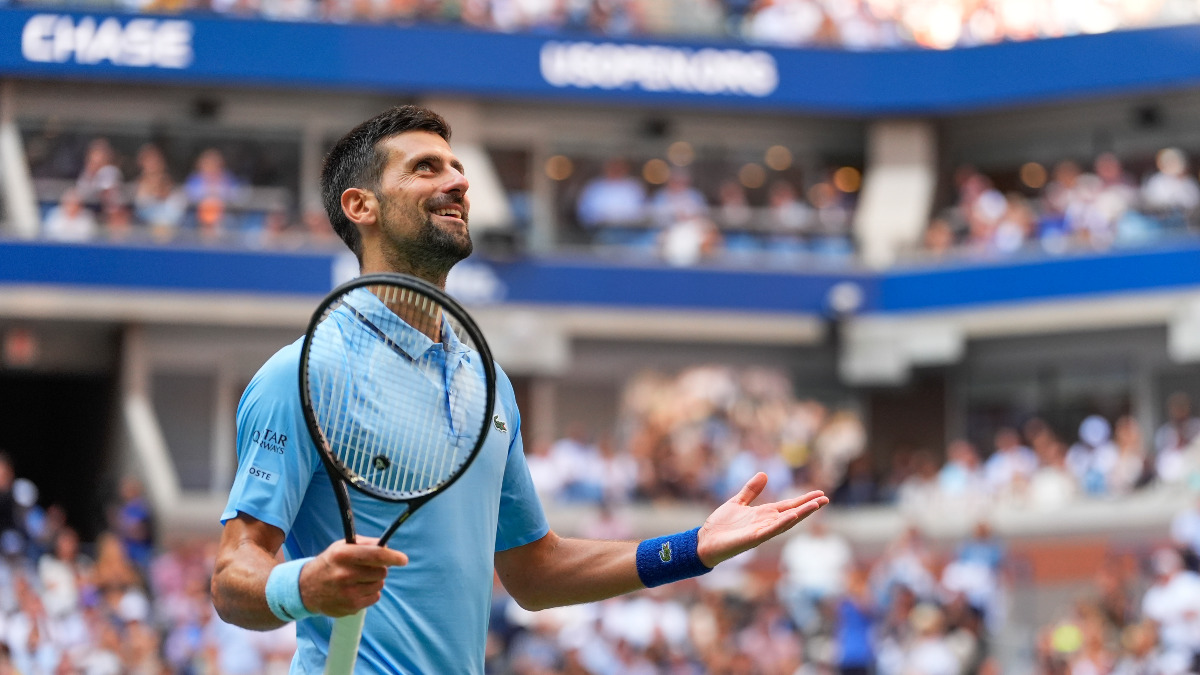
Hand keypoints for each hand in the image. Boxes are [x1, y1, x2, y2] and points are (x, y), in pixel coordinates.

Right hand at [299, 536, 408, 616]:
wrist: (306, 588)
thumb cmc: (330, 563)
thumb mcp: (342, 547)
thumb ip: (365, 544)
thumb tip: (386, 546)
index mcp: (343, 555)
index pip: (376, 555)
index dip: (393, 557)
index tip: (403, 559)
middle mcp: (345, 574)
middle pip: (381, 571)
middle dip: (379, 569)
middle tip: (367, 568)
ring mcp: (348, 592)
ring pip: (380, 585)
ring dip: (375, 581)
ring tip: (359, 579)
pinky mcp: (350, 607)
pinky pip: (375, 598)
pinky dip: (370, 593)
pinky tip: (357, 590)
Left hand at [696, 473, 827, 567]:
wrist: (704, 540)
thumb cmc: (720, 525)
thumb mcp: (737, 502)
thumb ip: (751, 490)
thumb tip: (765, 474)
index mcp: (763, 514)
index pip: (788, 506)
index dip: (803, 500)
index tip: (819, 494)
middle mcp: (766, 523)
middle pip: (792, 513)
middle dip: (808, 507)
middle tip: (826, 499)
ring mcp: (761, 531)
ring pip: (785, 522)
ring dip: (801, 514)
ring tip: (816, 505)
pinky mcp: (752, 538)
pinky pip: (770, 530)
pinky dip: (782, 523)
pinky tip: (793, 516)